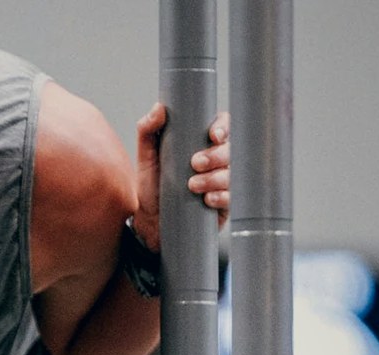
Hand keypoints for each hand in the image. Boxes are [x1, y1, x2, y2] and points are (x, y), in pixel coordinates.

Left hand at [132, 103, 230, 252]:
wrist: (149, 223)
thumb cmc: (151, 188)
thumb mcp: (146, 158)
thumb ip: (147, 130)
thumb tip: (159, 107)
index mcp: (202, 145)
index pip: (223, 127)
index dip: (223, 127)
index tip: (213, 135)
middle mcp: (216, 162)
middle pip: (230, 150)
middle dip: (215, 154)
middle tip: (195, 163)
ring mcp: (221, 184)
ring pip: (231, 174)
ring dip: (215, 178)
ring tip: (192, 185)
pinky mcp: (223, 206)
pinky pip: (232, 198)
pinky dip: (221, 197)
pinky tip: (208, 199)